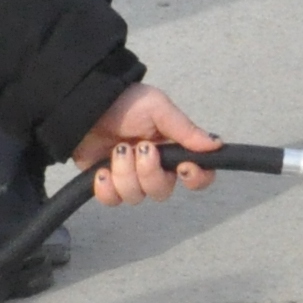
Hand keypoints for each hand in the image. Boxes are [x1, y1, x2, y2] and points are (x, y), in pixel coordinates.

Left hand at [71, 83, 217, 204]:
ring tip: (116, 150)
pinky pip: (112, 200)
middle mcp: (155, 168)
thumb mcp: (159, 108)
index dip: (196, 178)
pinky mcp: (106, 184)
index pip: (198, 177)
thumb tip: (217, 145)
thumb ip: (186, 130)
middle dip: (148, 172)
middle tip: (138, 148)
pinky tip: (101, 170)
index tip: (183, 167)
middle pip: (163, 192)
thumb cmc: (125, 102)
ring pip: (135, 197)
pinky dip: (106, 187)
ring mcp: (129, 178)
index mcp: (173, 150)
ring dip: (124, 174)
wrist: (85, 104)